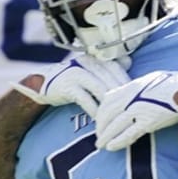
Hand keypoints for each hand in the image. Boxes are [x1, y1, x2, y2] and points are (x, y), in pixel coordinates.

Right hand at [13, 53, 129, 115]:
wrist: (43, 85)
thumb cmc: (71, 80)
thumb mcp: (90, 71)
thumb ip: (107, 68)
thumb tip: (129, 62)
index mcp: (93, 58)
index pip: (116, 67)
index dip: (126, 81)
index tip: (134, 95)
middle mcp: (86, 62)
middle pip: (110, 79)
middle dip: (120, 95)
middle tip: (129, 109)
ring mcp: (76, 74)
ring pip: (100, 90)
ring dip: (109, 105)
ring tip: (116, 116)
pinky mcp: (68, 87)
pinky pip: (86, 100)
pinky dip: (94, 110)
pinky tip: (100, 120)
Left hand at [95, 68, 177, 150]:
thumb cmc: (172, 83)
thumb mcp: (147, 80)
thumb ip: (135, 89)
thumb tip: (126, 96)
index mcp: (131, 87)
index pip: (108, 100)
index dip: (101, 112)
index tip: (99, 120)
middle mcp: (131, 98)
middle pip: (108, 114)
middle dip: (100, 127)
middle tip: (98, 136)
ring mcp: (138, 110)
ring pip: (115, 125)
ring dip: (105, 136)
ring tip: (100, 145)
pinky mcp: (148, 122)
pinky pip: (129, 134)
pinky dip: (118, 141)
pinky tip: (111, 147)